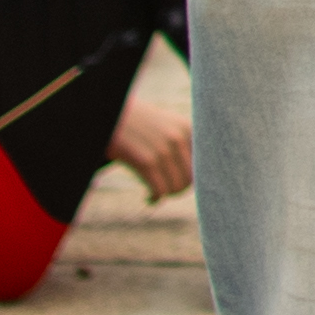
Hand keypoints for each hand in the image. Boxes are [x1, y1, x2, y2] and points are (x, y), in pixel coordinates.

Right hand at [111, 78, 195, 204]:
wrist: (110, 115)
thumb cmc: (139, 125)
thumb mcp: (168, 126)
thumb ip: (183, 144)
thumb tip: (195, 176)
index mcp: (188, 128)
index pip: (205, 162)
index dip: (195, 177)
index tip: (182, 181)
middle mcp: (179, 138)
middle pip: (191, 178)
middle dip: (178, 189)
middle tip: (166, 190)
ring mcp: (163, 150)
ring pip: (176, 187)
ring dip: (166, 194)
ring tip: (156, 193)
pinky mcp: (146, 162)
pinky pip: (159, 191)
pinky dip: (155, 198)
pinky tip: (148, 197)